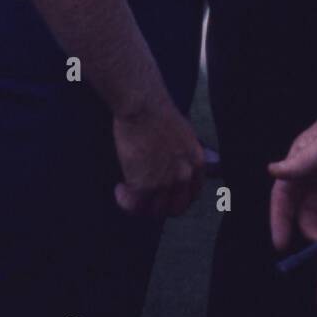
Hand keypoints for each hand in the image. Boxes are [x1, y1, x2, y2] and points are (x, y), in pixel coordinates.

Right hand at [113, 100, 205, 217]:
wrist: (143, 105)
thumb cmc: (158, 112)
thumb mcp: (185, 134)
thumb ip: (185, 156)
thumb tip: (178, 168)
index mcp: (197, 163)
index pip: (193, 195)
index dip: (177, 198)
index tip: (165, 196)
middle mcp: (185, 176)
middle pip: (175, 208)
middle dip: (160, 206)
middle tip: (146, 199)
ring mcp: (165, 183)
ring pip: (154, 211)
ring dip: (141, 205)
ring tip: (129, 193)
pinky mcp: (144, 185)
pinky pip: (134, 205)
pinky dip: (125, 200)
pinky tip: (119, 190)